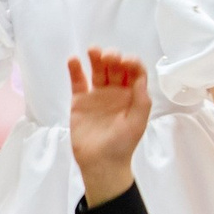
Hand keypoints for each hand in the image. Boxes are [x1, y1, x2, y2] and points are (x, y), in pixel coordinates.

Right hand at [67, 48, 152, 202]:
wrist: (101, 163)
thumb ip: (140, 98)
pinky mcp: (80, 101)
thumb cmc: (123, 144)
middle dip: (114, 58)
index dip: (132, 62)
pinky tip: (73, 60)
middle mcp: (116, 91)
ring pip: (97, 70)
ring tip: (93, 50)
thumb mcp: (138, 121)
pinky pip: (78, 82)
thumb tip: (139, 76)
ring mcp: (97, 95)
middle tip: (109, 57)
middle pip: (116, 67)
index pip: (135, 71)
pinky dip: (75, 70)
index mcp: (133, 95)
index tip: (126, 61)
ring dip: (96, 58)